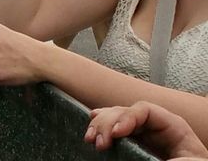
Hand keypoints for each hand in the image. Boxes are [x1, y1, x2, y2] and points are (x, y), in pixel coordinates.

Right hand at [85, 102, 207, 157]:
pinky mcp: (137, 147)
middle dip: (108, 123)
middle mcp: (156, 127)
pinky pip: (116, 132)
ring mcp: (145, 136)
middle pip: (125, 112)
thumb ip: (158, 154)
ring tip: (91, 138)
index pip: (145, 109)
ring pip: (116, 119)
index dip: (126, 117)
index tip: (116, 133)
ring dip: (100, 126)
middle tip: (99, 142)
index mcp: (173, 127)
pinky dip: (102, 129)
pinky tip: (92, 130)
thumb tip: (130, 149)